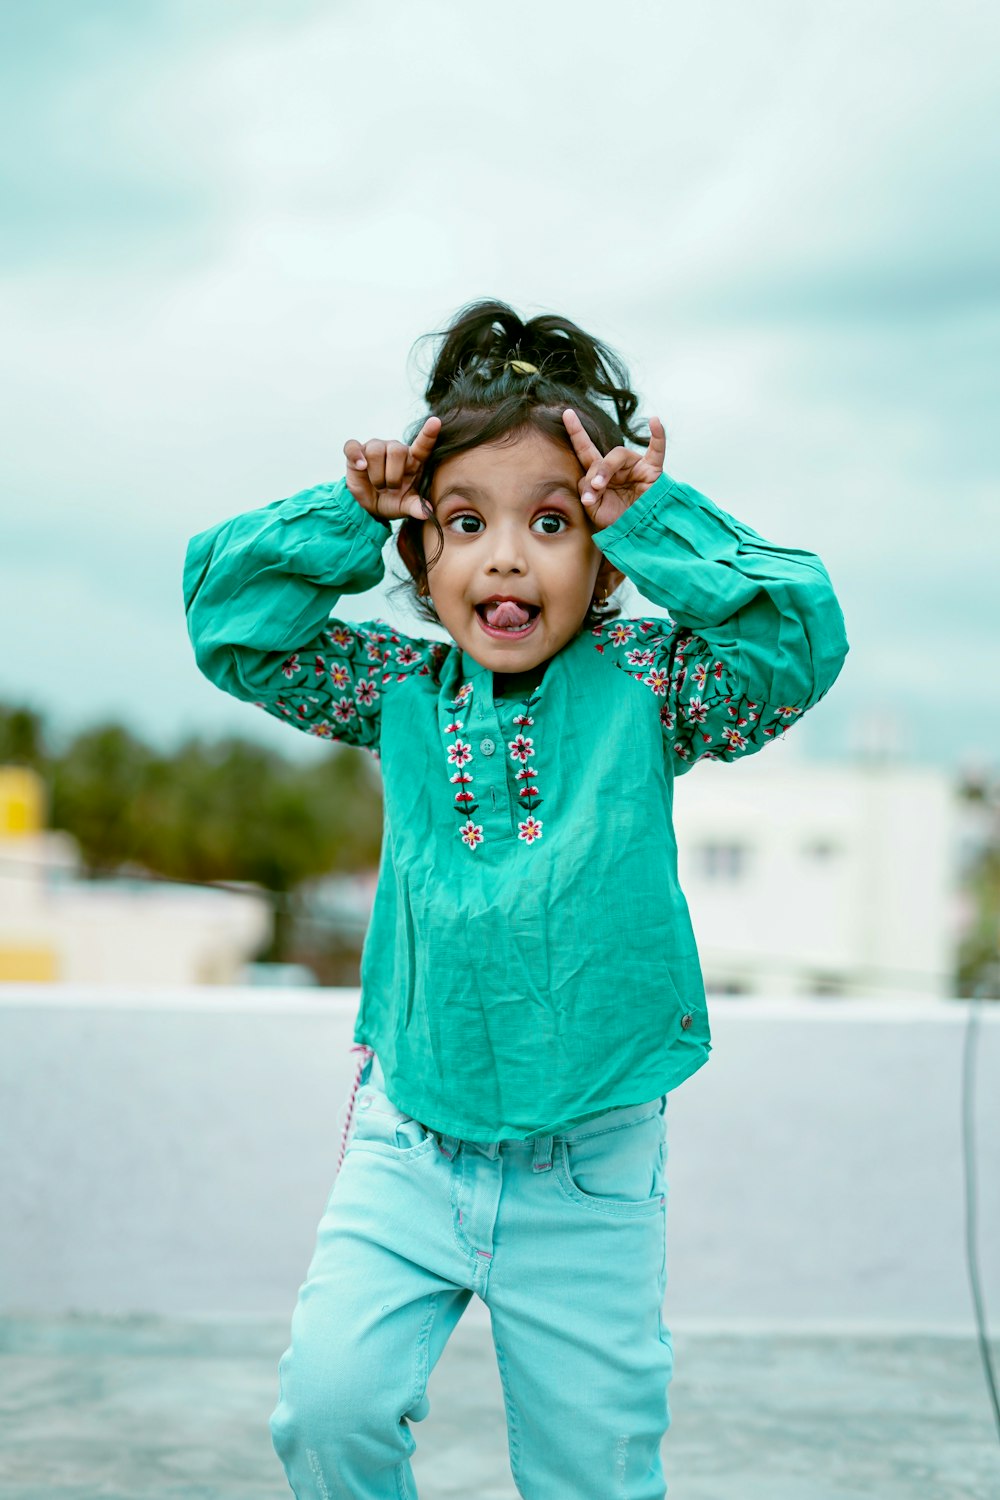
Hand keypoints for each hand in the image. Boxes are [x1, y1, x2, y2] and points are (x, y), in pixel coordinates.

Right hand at [343, 416, 440, 522]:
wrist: (368, 506)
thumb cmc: (393, 501)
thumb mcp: (405, 506)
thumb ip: (416, 507)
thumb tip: (427, 513)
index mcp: (413, 461)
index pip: (423, 445)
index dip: (428, 434)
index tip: (435, 422)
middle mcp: (395, 449)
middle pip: (396, 451)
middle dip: (392, 476)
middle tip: (390, 489)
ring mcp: (376, 448)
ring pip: (376, 451)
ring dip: (376, 475)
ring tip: (378, 486)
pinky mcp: (357, 451)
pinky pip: (353, 447)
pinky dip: (355, 456)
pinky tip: (360, 466)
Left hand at [562, 410, 665, 527]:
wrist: (638, 534)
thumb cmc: (617, 521)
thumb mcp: (594, 509)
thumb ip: (588, 492)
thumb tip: (591, 484)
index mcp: (601, 474)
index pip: (586, 450)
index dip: (577, 432)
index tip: (567, 414)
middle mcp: (617, 467)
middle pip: (600, 458)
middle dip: (593, 473)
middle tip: (592, 491)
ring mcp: (636, 466)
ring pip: (618, 455)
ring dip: (605, 470)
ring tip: (601, 487)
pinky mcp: (653, 471)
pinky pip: (658, 450)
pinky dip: (658, 435)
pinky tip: (655, 421)